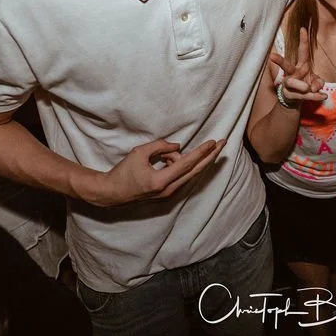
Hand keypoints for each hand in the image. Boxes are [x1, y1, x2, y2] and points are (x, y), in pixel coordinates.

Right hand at [93, 138, 225, 206]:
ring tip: (164, 153)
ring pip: (187, 172)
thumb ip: (161, 147)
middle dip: (210, 156)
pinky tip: (169, 158)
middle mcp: (168, 190)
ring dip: (184, 159)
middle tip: (224, 143)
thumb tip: (178, 146)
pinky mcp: (167, 193)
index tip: (214, 142)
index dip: (202, 152)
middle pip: (196, 171)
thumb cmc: (123, 171)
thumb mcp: (139, 153)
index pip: (187, 163)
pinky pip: (180, 176)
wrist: (112, 193)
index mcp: (161, 181)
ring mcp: (169, 194)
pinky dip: (179, 165)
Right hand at [269, 27, 326, 105]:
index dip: (303, 40)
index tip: (303, 29)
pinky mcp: (289, 95)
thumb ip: (318, 82)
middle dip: (279, 61)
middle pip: (286, 66)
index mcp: (301, 66)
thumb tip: (315, 87)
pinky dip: (315, 97)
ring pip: (293, 83)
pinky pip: (303, 96)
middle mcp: (293, 73)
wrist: (296, 100)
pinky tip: (324, 96)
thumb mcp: (315, 82)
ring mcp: (289, 85)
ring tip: (309, 88)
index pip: (302, 51)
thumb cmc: (305, 85)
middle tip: (271, 56)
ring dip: (302, 86)